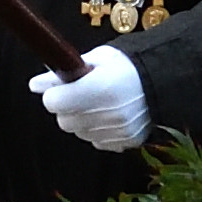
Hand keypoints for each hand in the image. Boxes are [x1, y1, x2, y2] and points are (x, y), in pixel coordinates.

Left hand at [30, 44, 148, 152]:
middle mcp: (109, 113)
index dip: (55, 94)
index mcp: (99, 88)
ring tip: (101, 103)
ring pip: (80, 132)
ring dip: (84, 120)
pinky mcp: (127, 142)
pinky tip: (111, 115)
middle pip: (64, 121)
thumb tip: (35, 85)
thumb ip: (64, 72)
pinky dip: (100, 131)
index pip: (53, 102)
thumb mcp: (97, 59)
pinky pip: (98, 141)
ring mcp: (119, 130)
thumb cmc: (129, 65)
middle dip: (68, 108)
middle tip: (83, 94)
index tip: (63, 88)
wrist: (167, 80)